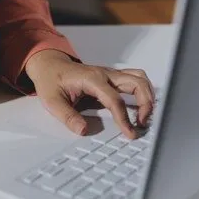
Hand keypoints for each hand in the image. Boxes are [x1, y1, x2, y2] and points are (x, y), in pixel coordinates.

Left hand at [25, 50, 154, 138]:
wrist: (50, 64)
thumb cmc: (51, 80)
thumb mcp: (52, 101)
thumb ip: (68, 116)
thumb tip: (84, 131)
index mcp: (92, 79)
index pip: (115, 100)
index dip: (124, 118)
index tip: (130, 133)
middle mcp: (105, 74)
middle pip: (136, 83)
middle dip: (146, 104)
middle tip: (142, 123)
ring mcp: (110, 73)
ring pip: (139, 78)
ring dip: (148, 95)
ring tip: (145, 115)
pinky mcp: (112, 76)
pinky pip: (134, 79)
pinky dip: (143, 90)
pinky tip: (140, 104)